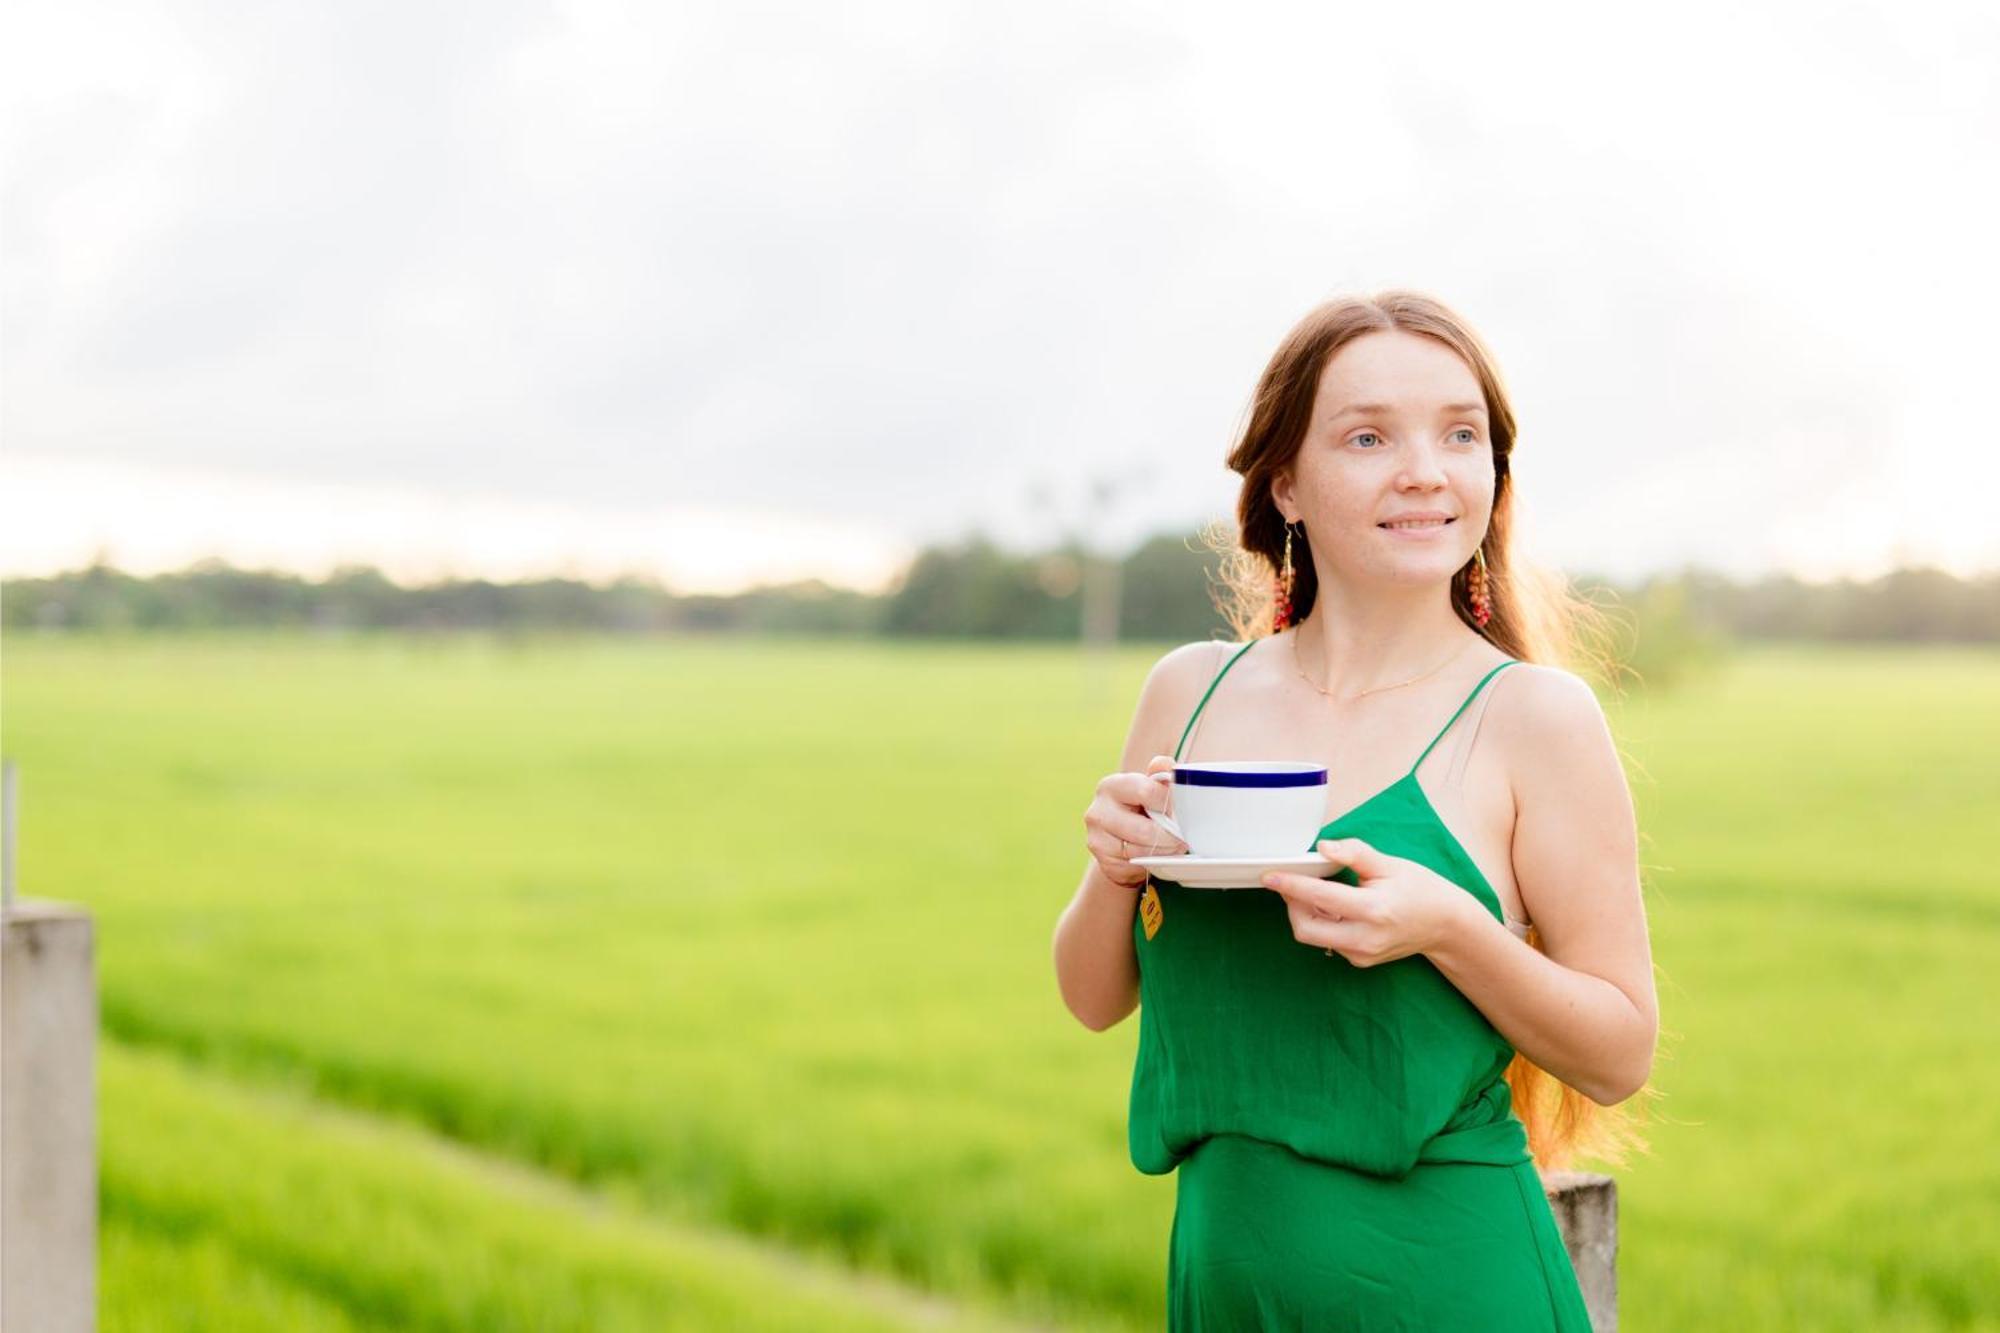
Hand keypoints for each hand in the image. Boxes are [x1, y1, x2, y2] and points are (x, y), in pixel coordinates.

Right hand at [1083, 755, 1188, 888]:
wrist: (1120, 839)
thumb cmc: (1139, 808)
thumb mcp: (1149, 785)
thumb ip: (1160, 773)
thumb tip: (1169, 767)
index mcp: (1111, 786)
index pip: (1147, 791)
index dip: (1169, 802)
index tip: (1179, 809)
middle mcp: (1098, 811)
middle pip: (1145, 829)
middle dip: (1170, 835)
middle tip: (1182, 836)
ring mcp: (1097, 838)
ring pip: (1142, 850)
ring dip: (1164, 850)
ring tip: (1172, 845)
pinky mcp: (1103, 861)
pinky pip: (1136, 864)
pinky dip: (1151, 862)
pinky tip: (1155, 855)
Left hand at [1261, 838, 1474, 966]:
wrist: (1446, 925)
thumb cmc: (1420, 889)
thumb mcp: (1390, 864)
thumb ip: (1355, 853)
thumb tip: (1323, 846)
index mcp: (1373, 910)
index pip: (1319, 897)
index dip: (1290, 885)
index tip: (1269, 876)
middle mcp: (1365, 938)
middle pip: (1305, 927)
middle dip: (1292, 904)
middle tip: (1293, 882)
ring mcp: (1361, 954)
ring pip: (1313, 937)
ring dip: (1305, 913)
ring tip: (1318, 891)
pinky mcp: (1360, 961)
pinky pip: (1328, 941)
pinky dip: (1322, 922)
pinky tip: (1335, 907)